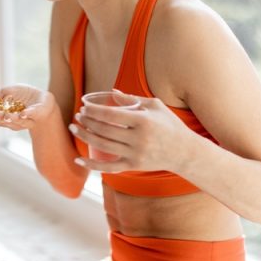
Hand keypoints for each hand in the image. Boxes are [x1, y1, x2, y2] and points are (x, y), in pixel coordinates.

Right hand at [0, 84, 54, 131]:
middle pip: (2, 121)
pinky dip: (27, 115)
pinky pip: (31, 115)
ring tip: (4, 115)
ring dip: (10, 118)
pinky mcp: (36, 114)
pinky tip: (22, 114)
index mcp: (3, 115)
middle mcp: (13, 120)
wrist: (43, 99)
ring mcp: (25, 119)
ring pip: (16, 121)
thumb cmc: (22, 96)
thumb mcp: (4, 93)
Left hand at [70, 90, 192, 172]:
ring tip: (75, 128)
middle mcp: (138, 139)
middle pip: (104, 130)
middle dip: (87, 122)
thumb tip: (111, 92)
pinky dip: (91, 165)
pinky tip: (78, 160)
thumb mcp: (155, 106)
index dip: (94, 111)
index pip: (111, 115)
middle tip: (77, 116)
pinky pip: (108, 167)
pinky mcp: (133, 166)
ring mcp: (135, 154)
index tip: (84, 107)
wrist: (185, 152)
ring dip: (85, 136)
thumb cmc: (170, 125)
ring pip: (102, 146)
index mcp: (143, 121)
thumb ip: (132, 99)